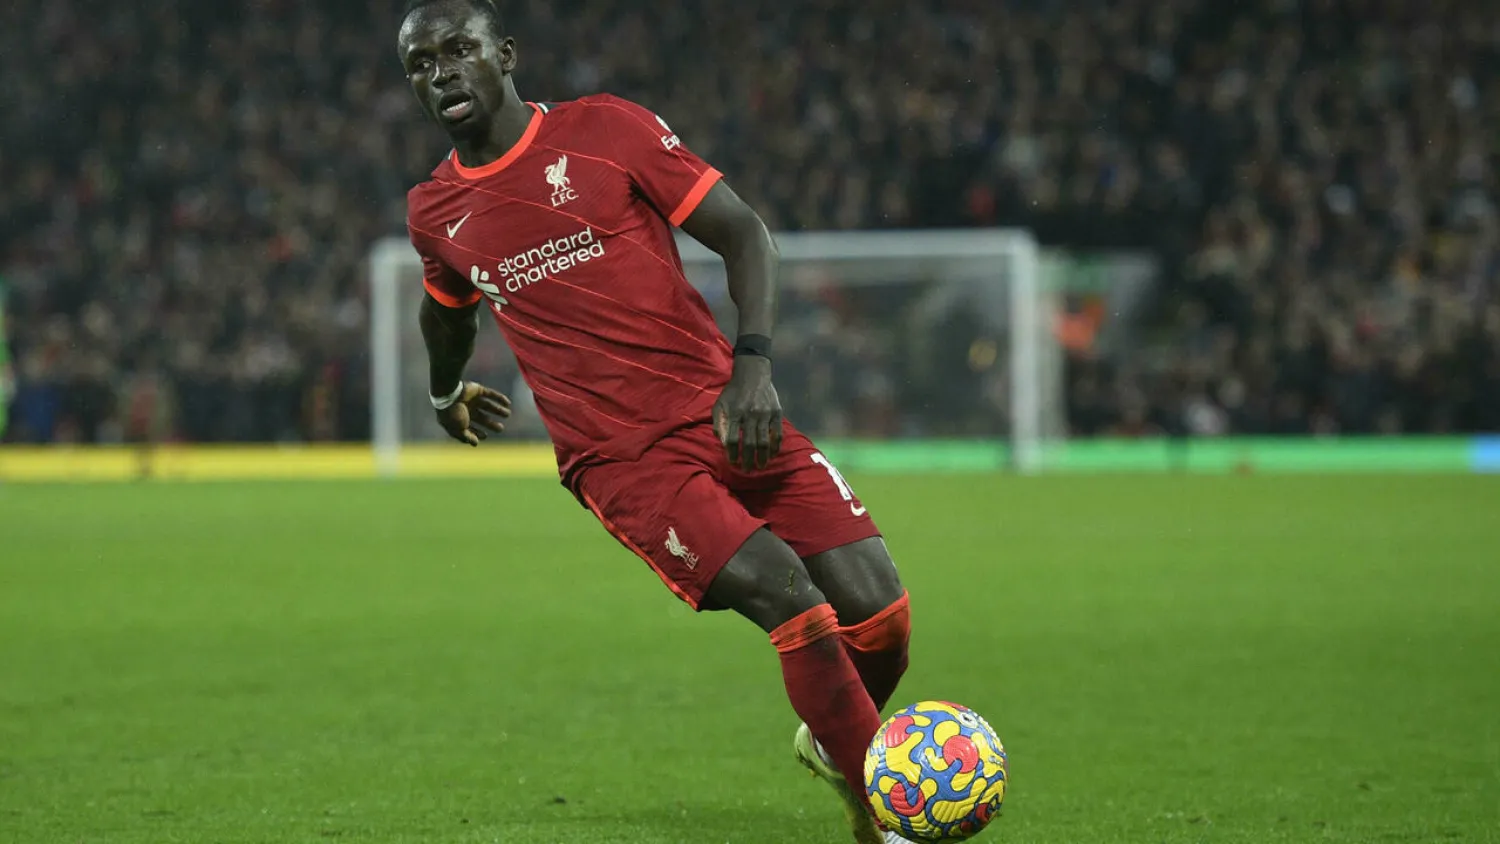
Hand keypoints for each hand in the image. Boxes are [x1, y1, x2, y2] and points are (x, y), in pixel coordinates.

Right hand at [436, 381, 511, 445]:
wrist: (449, 394)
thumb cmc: (452, 414)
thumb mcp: (457, 429)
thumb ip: (467, 437)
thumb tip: (475, 444)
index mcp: (457, 418)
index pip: (469, 427)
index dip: (477, 432)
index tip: (485, 436)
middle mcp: (465, 408)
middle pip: (480, 417)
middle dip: (490, 424)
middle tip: (500, 429)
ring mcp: (471, 398)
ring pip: (487, 405)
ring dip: (498, 410)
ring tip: (507, 414)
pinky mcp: (477, 389)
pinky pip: (490, 393)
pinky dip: (499, 398)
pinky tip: (508, 403)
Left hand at [713, 355, 782, 470]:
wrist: (752, 374)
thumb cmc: (733, 392)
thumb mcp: (720, 404)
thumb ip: (719, 423)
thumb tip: (722, 442)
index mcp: (735, 413)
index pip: (733, 440)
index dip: (732, 454)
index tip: (733, 463)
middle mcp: (750, 415)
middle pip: (750, 443)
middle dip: (748, 460)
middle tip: (747, 471)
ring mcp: (765, 414)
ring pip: (764, 441)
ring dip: (762, 457)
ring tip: (760, 467)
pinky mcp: (776, 413)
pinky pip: (777, 433)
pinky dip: (775, 446)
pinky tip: (772, 454)